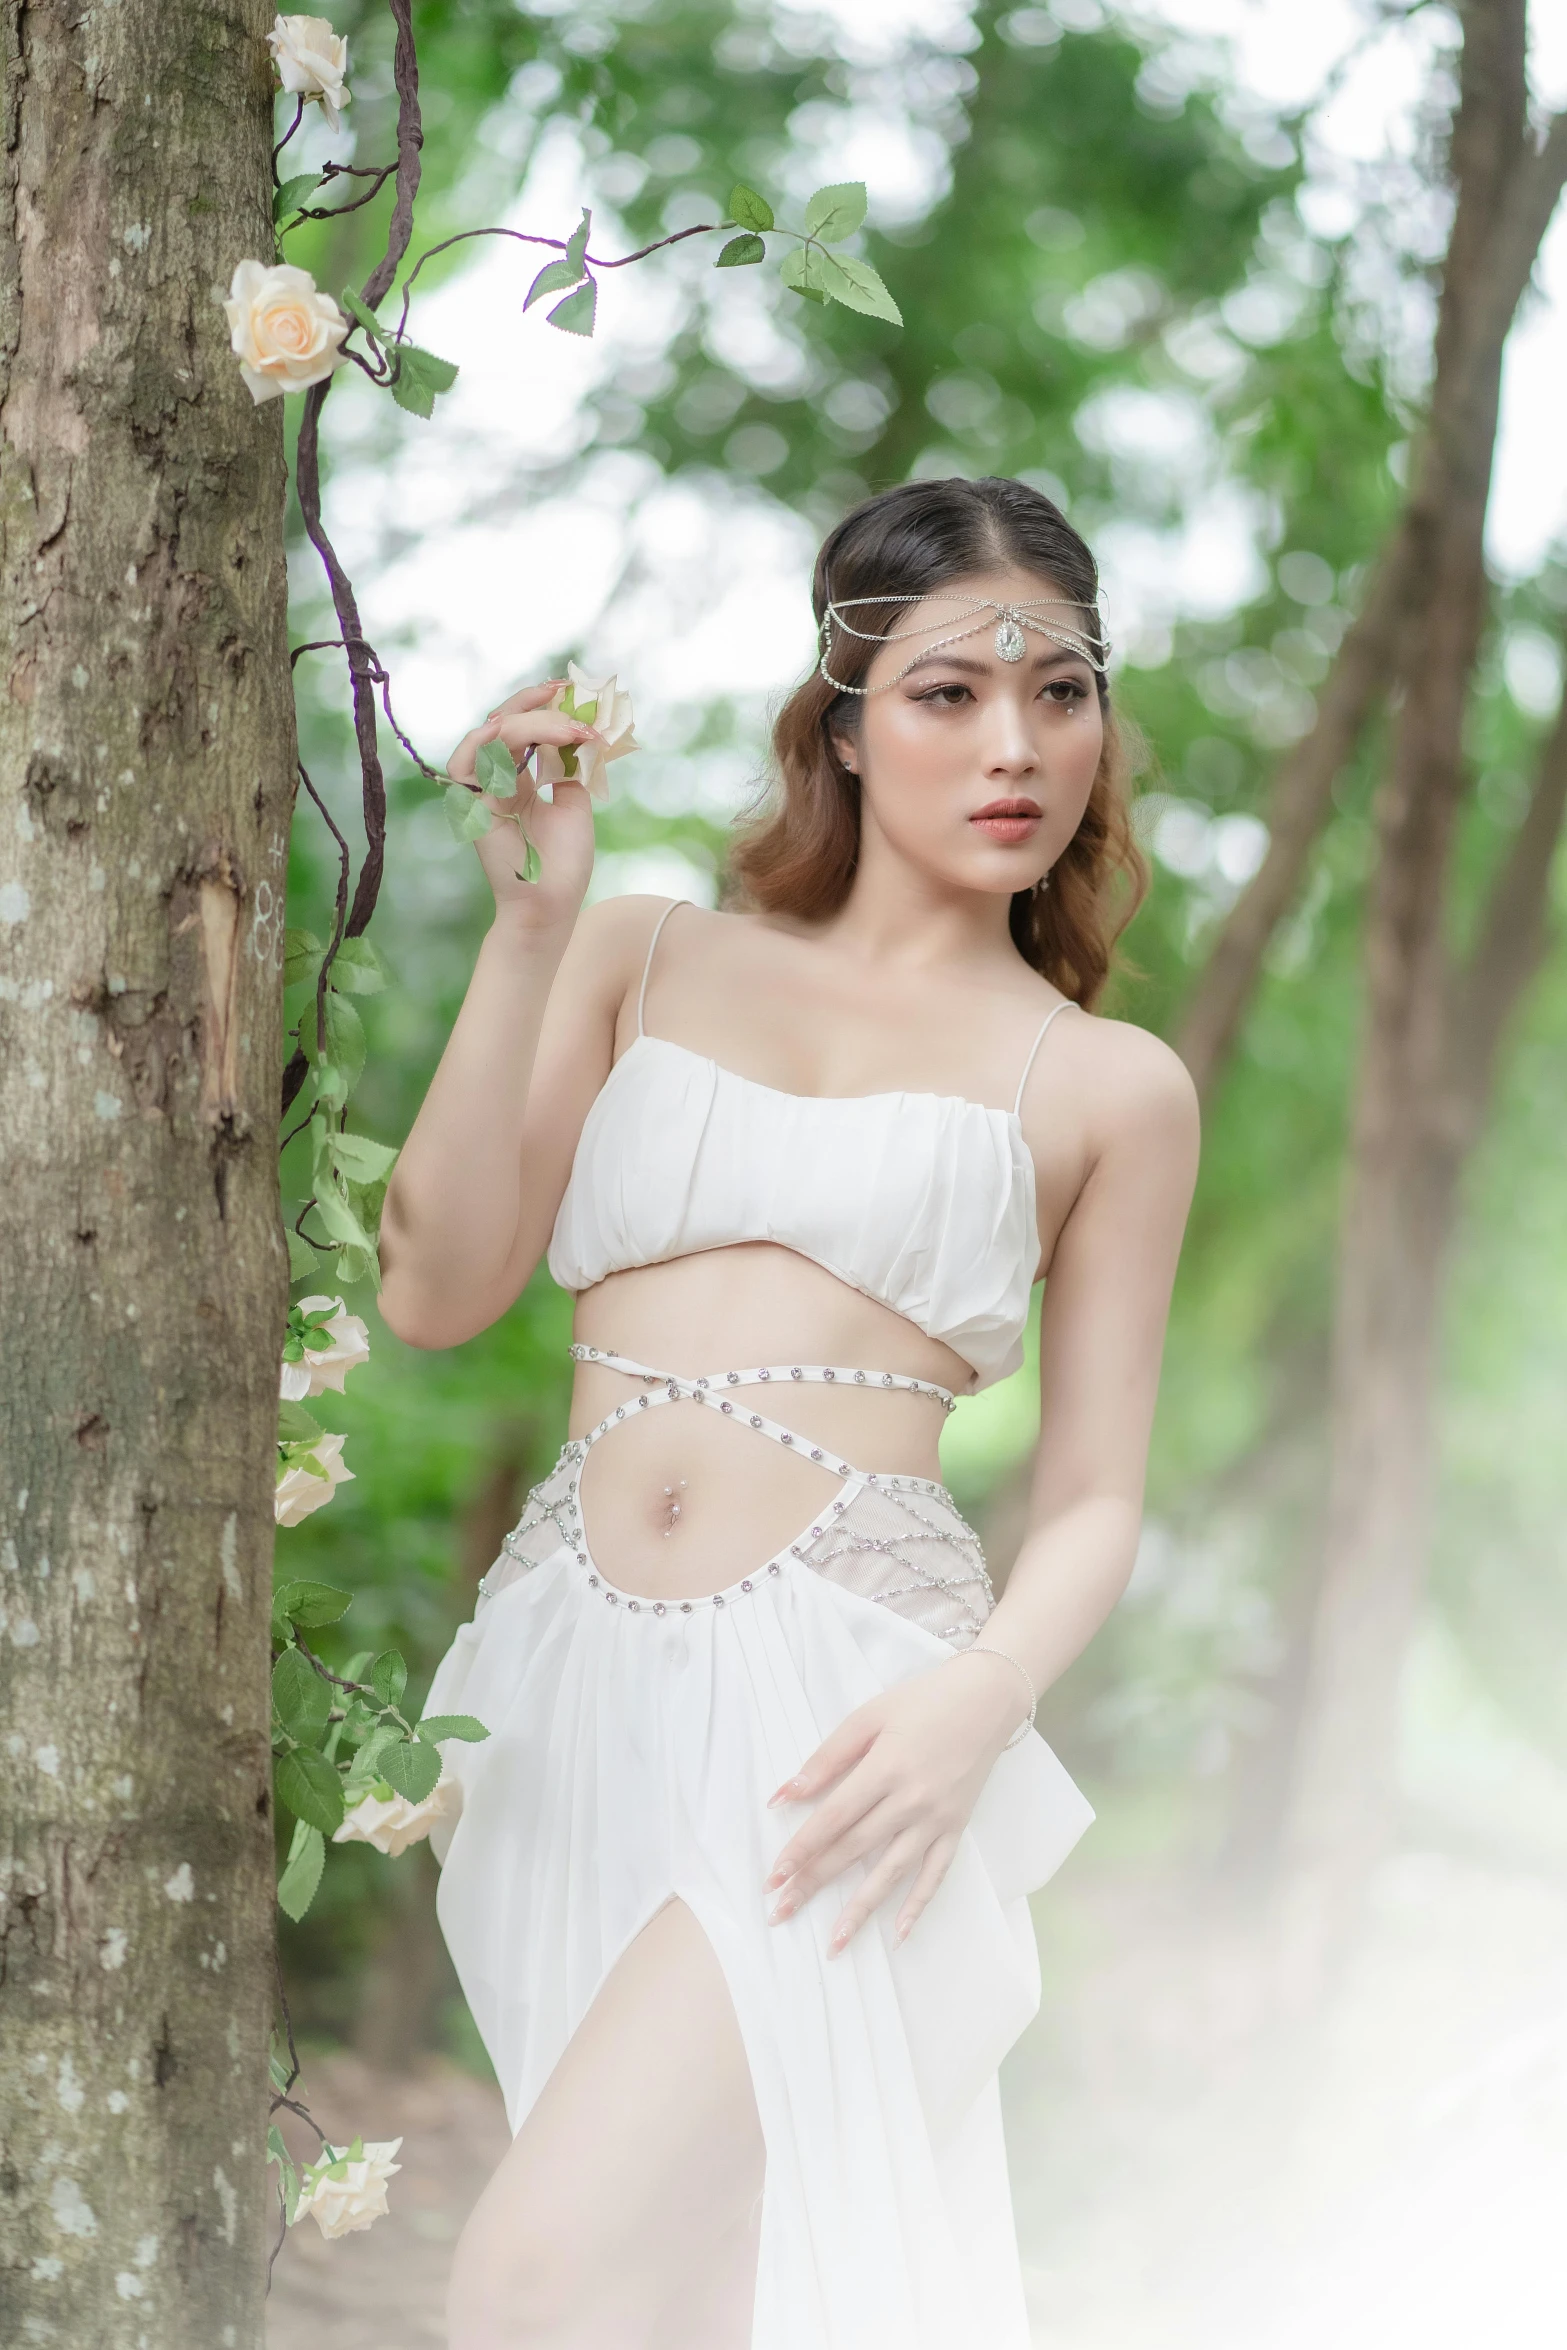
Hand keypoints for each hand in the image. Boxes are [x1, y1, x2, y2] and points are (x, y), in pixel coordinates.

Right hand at [446, 681, 600, 929]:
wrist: (553, 902)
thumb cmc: (564, 862)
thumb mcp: (575, 801)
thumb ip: (571, 765)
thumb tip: (580, 729)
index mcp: (517, 778)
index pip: (521, 726)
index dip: (543, 705)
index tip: (572, 691)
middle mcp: (495, 779)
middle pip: (503, 721)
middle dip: (537, 704)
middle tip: (569, 697)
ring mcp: (482, 790)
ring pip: (491, 734)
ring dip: (530, 723)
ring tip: (567, 728)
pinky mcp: (473, 805)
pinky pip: (469, 762)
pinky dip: (492, 740)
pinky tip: (525, 735)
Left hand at [763, 1649, 1029, 1955]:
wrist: (988, 1698)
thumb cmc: (923, 1701)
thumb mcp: (869, 1715)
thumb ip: (827, 1757)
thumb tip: (784, 1795)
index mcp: (885, 1767)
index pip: (834, 1817)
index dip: (801, 1848)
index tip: (774, 1875)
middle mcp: (911, 1800)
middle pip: (854, 1848)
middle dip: (814, 1881)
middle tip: (781, 1912)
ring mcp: (936, 1819)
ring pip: (892, 1872)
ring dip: (861, 1909)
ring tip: (834, 1942)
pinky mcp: (956, 1828)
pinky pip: (936, 1874)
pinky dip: (918, 1905)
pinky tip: (899, 1933)